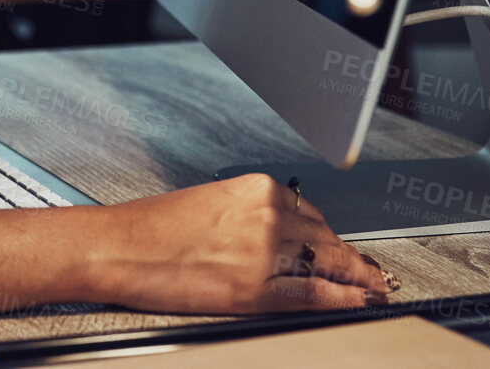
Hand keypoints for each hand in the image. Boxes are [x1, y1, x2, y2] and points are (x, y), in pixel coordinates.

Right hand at [99, 174, 391, 313]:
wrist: (118, 247)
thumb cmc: (153, 228)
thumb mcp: (213, 203)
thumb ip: (253, 214)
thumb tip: (282, 235)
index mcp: (257, 189)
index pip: (313, 214)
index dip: (330, 237)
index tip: (343, 247)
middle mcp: (268, 215)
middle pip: (325, 239)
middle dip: (347, 258)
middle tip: (370, 272)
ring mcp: (266, 252)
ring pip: (327, 264)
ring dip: (353, 278)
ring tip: (372, 288)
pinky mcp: (256, 288)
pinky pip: (313, 293)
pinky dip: (343, 299)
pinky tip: (358, 301)